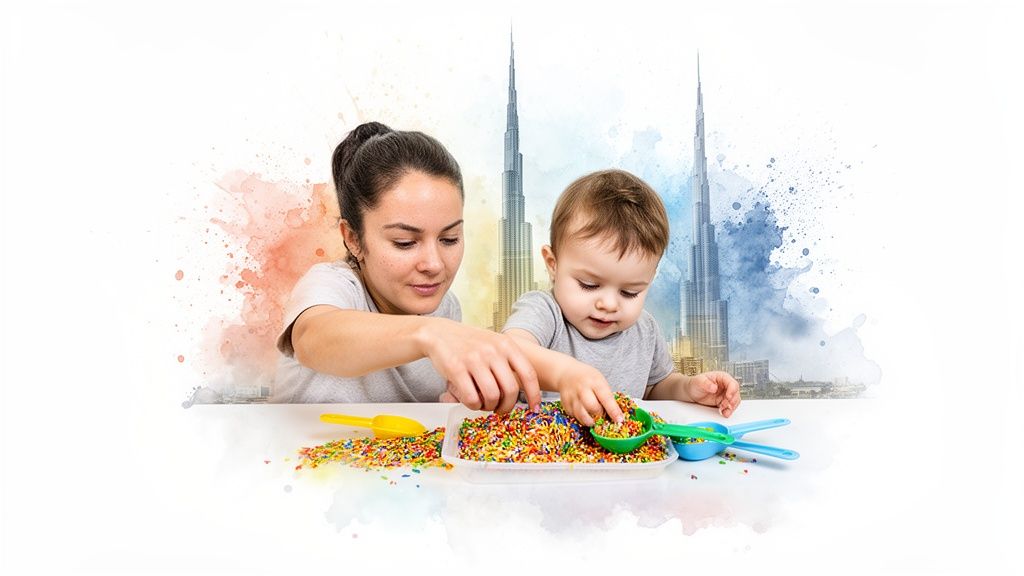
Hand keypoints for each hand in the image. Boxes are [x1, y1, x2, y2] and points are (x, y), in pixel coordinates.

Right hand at [419, 318, 539, 413]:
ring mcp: (474, 359)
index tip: (534, 408)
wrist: (439, 333)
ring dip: (489, 407)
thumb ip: (509, 361)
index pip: (528, 373)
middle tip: (501, 409)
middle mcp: (492, 351)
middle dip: (507, 406)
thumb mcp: (494, 343)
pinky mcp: (456, 369)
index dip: (534, 394)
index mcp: (506, 344)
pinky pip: (471, 398)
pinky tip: (471, 401)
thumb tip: (525, 389)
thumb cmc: (469, 342)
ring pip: (492, 396)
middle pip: (511, 389)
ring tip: (484, 404)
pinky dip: (474, 405)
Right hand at [554, 361, 623, 426]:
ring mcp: (572, 396)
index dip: (613, 411)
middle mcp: (582, 388)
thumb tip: (615, 414)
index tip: (619, 420)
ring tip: (593, 418)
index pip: (606, 398)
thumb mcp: (600, 380)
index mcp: (595, 381)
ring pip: (582, 415)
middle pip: (592, 407)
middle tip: (602, 414)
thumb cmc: (587, 377)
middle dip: (600, 415)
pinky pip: (574, 416)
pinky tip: (583, 412)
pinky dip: (581, 418)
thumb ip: (606, 396)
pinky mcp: (565, 404)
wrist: (566, 373)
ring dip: (590, 420)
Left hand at [687, 371, 740, 416]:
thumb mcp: (699, 381)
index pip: (732, 383)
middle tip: (725, 406)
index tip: (728, 396)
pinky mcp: (723, 402)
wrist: (691, 392)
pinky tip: (724, 413)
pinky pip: (729, 407)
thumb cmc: (695, 383)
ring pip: (734, 401)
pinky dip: (728, 411)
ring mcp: (725, 394)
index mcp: (722, 377)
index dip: (732, 390)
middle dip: (732, 401)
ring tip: (724, 411)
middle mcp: (726, 386)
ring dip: (731, 407)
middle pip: (736, 393)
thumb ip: (706, 383)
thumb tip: (714, 388)